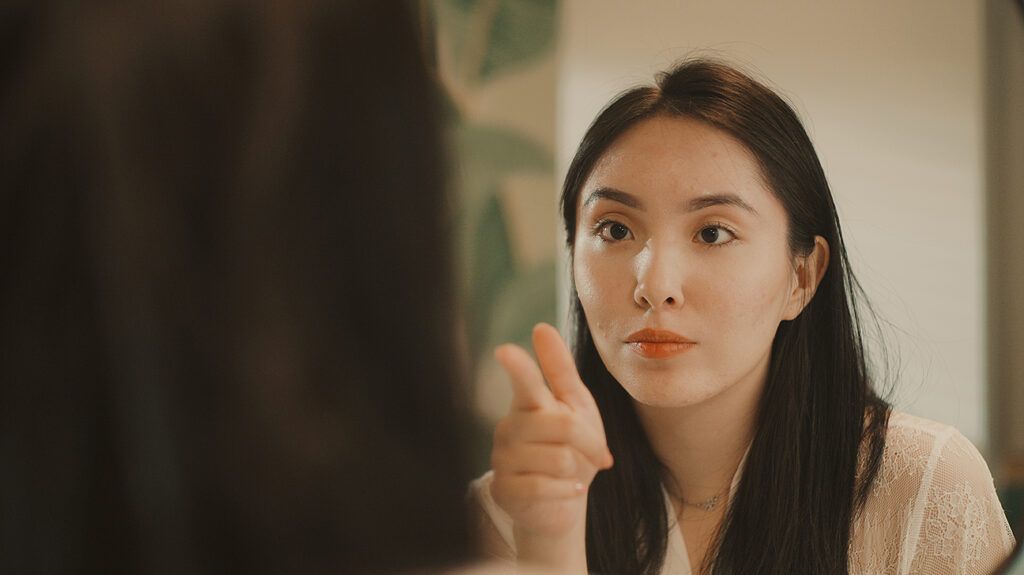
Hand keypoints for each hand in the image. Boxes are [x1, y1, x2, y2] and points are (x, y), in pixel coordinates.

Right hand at [490, 323, 612, 539]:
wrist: (563, 501)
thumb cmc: (570, 447)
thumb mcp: (575, 406)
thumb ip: (560, 370)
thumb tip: (541, 327)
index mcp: (527, 402)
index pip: (523, 381)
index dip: (517, 367)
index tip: (505, 351)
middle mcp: (509, 426)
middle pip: (564, 425)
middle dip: (590, 442)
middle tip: (594, 454)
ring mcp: (502, 458)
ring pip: (558, 458)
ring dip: (578, 470)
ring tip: (572, 473)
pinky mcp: (504, 489)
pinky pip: (544, 486)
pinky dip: (566, 490)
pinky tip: (568, 489)